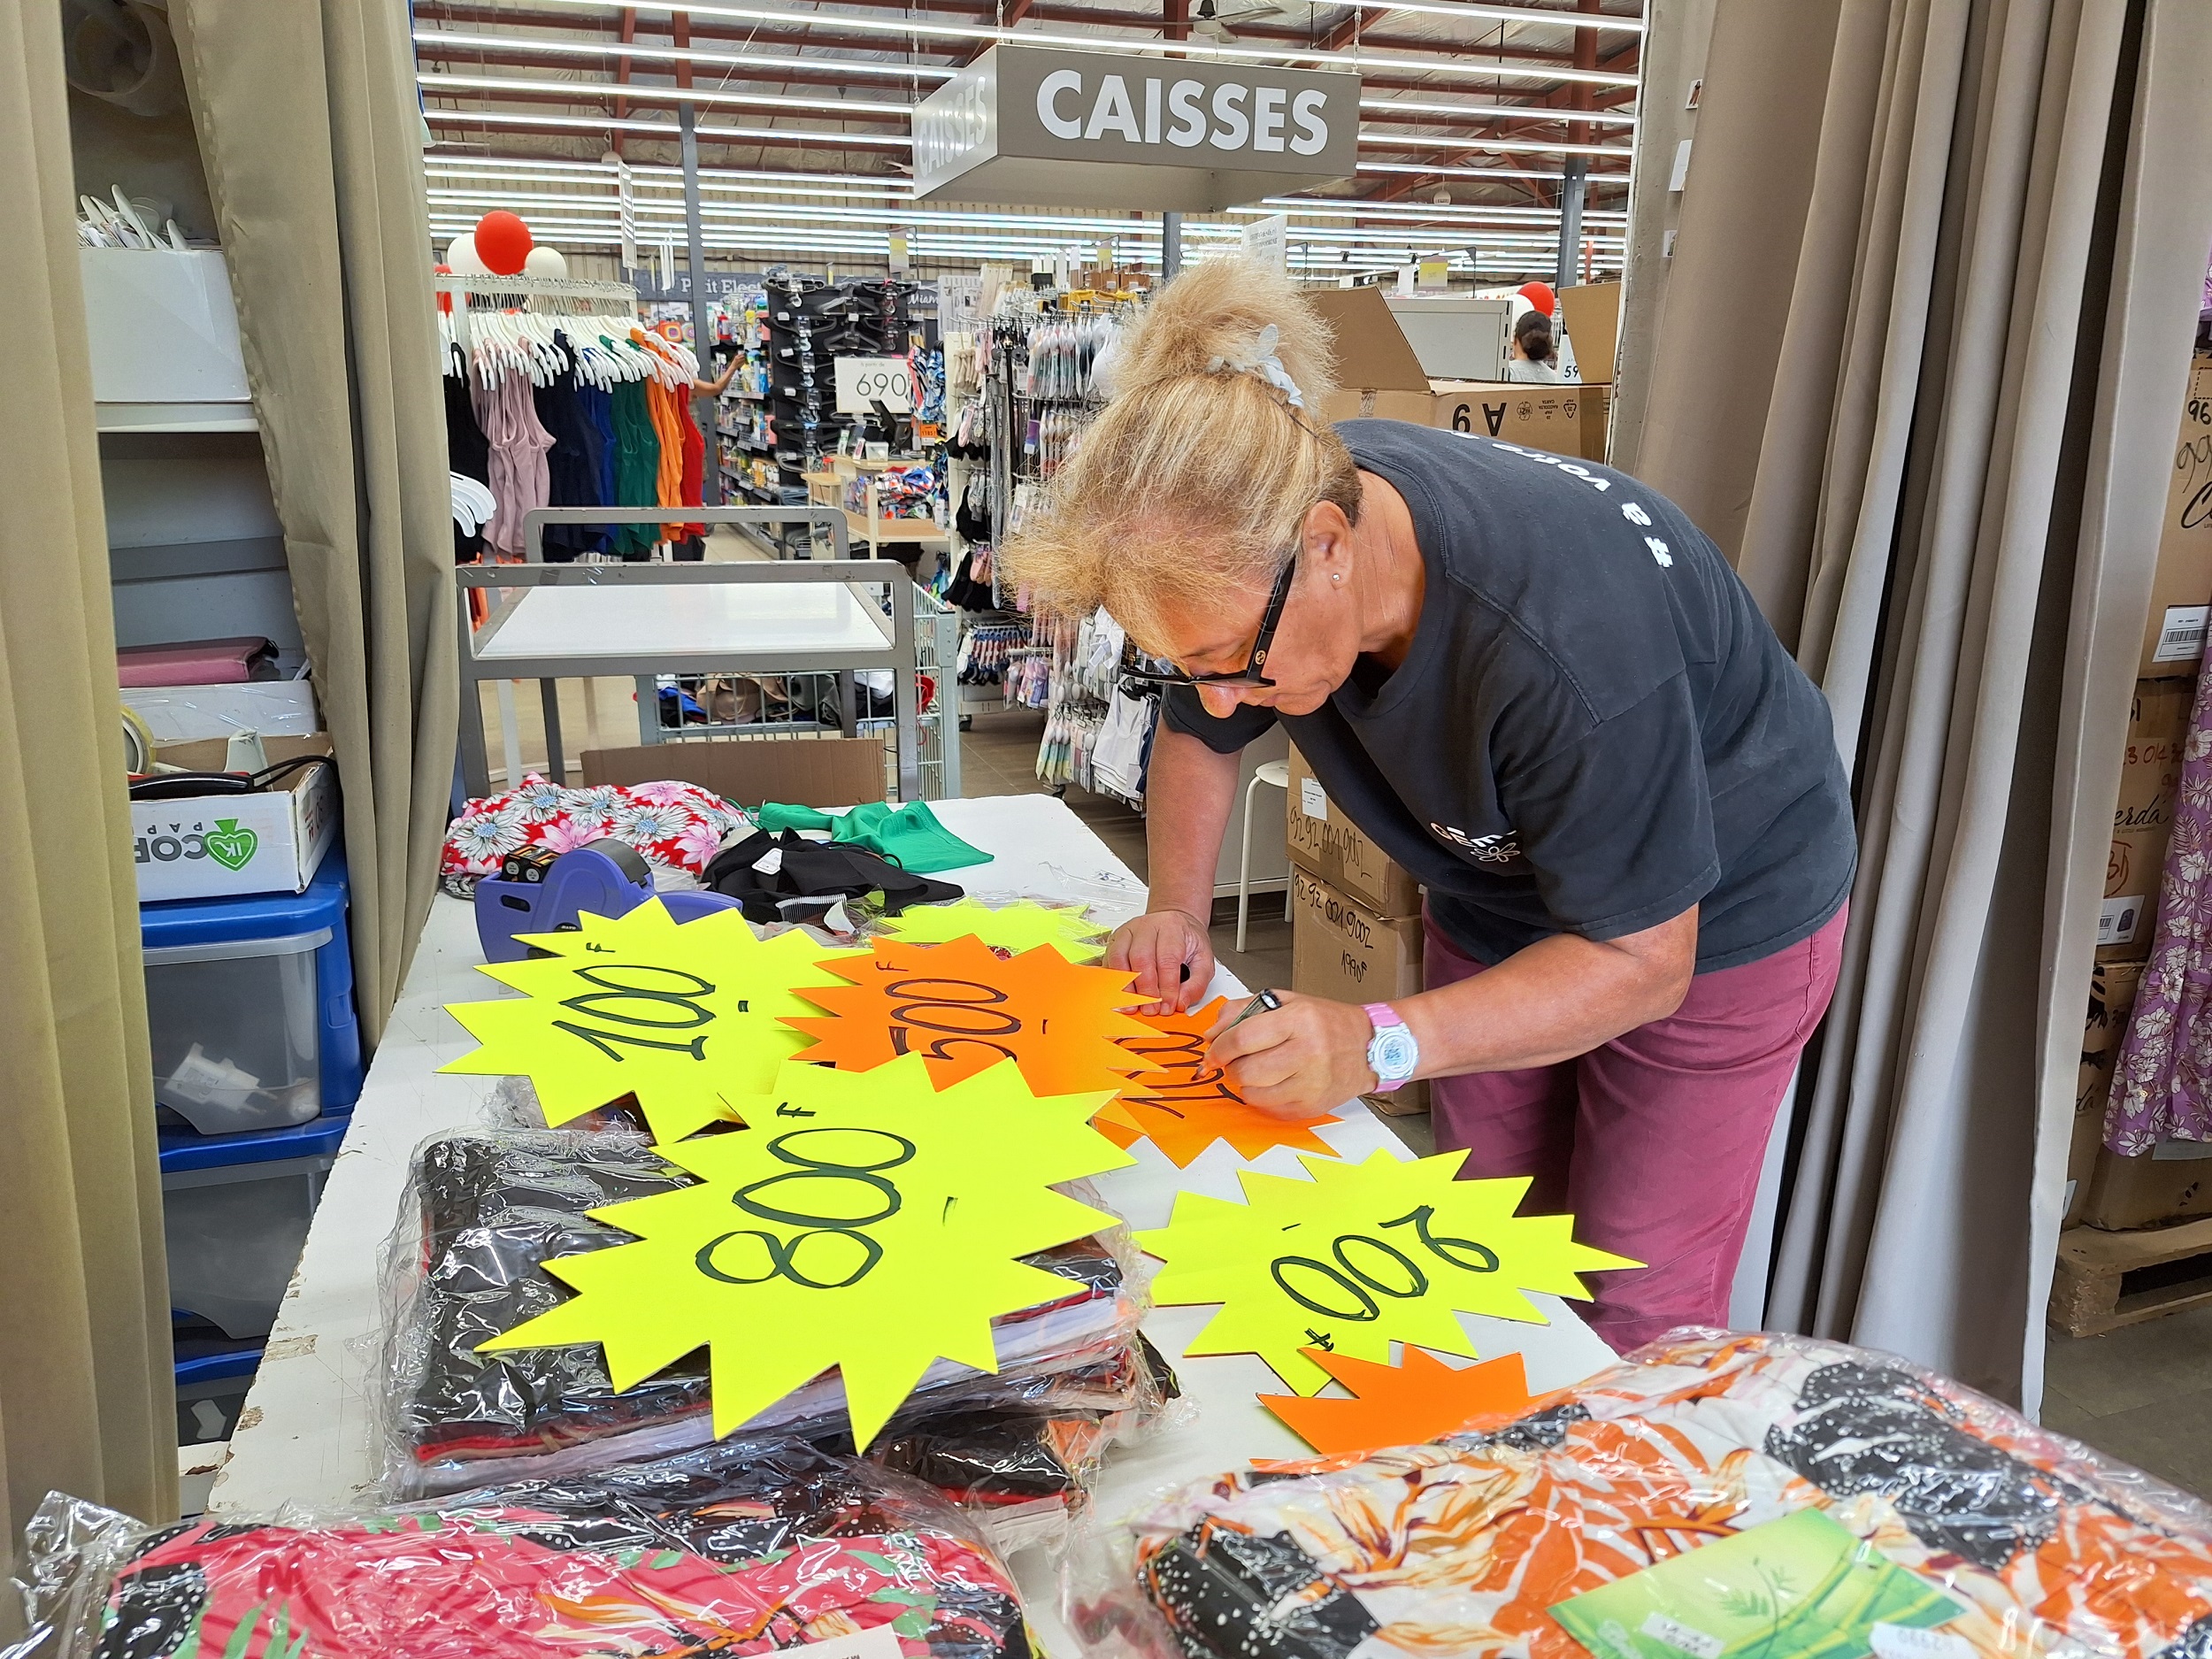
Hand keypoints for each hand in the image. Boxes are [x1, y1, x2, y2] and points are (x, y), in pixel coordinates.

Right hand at [1106, 909, 1213, 1013]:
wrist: (1174, 921)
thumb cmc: (1187, 941)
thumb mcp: (1204, 959)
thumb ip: (1197, 983)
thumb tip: (1180, 1003)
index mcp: (1172, 928)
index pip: (1168, 959)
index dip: (1167, 987)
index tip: (1167, 1006)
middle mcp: (1148, 926)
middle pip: (1141, 959)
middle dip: (1146, 990)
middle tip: (1151, 1009)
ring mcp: (1128, 932)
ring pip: (1120, 959)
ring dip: (1126, 987)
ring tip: (1133, 1005)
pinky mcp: (1115, 940)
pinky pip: (1109, 961)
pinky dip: (1113, 980)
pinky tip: (1121, 994)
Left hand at [1208, 990, 1375, 1117]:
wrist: (1370, 1047)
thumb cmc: (1326, 1022)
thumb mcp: (1286, 1001)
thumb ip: (1242, 1011)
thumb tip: (1211, 1035)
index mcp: (1300, 1020)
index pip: (1243, 1038)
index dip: (1219, 1048)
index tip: (1212, 1052)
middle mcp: (1308, 1052)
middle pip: (1245, 1070)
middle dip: (1231, 1067)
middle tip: (1237, 1061)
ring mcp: (1312, 1084)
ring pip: (1253, 1094)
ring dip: (1246, 1083)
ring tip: (1259, 1070)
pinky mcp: (1313, 1107)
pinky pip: (1269, 1109)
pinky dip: (1263, 1097)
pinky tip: (1275, 1083)